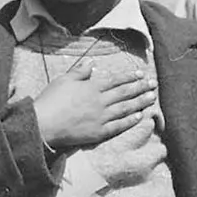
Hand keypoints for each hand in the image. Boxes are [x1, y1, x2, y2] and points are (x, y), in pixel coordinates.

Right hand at [33, 58, 155, 150]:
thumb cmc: (50, 100)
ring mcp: (101, 118)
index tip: (141, 74)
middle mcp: (100, 101)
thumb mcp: (63, 80)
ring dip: (140, 102)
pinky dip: (129, 121)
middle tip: (154, 84)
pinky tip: (139, 116)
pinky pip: (118, 126)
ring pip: (125, 108)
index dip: (130, 76)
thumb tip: (93, 63)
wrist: (43, 124)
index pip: (116, 80)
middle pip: (125, 93)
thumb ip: (80, 72)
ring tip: (152, 98)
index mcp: (92, 87)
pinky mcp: (98, 132)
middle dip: (141, 87)